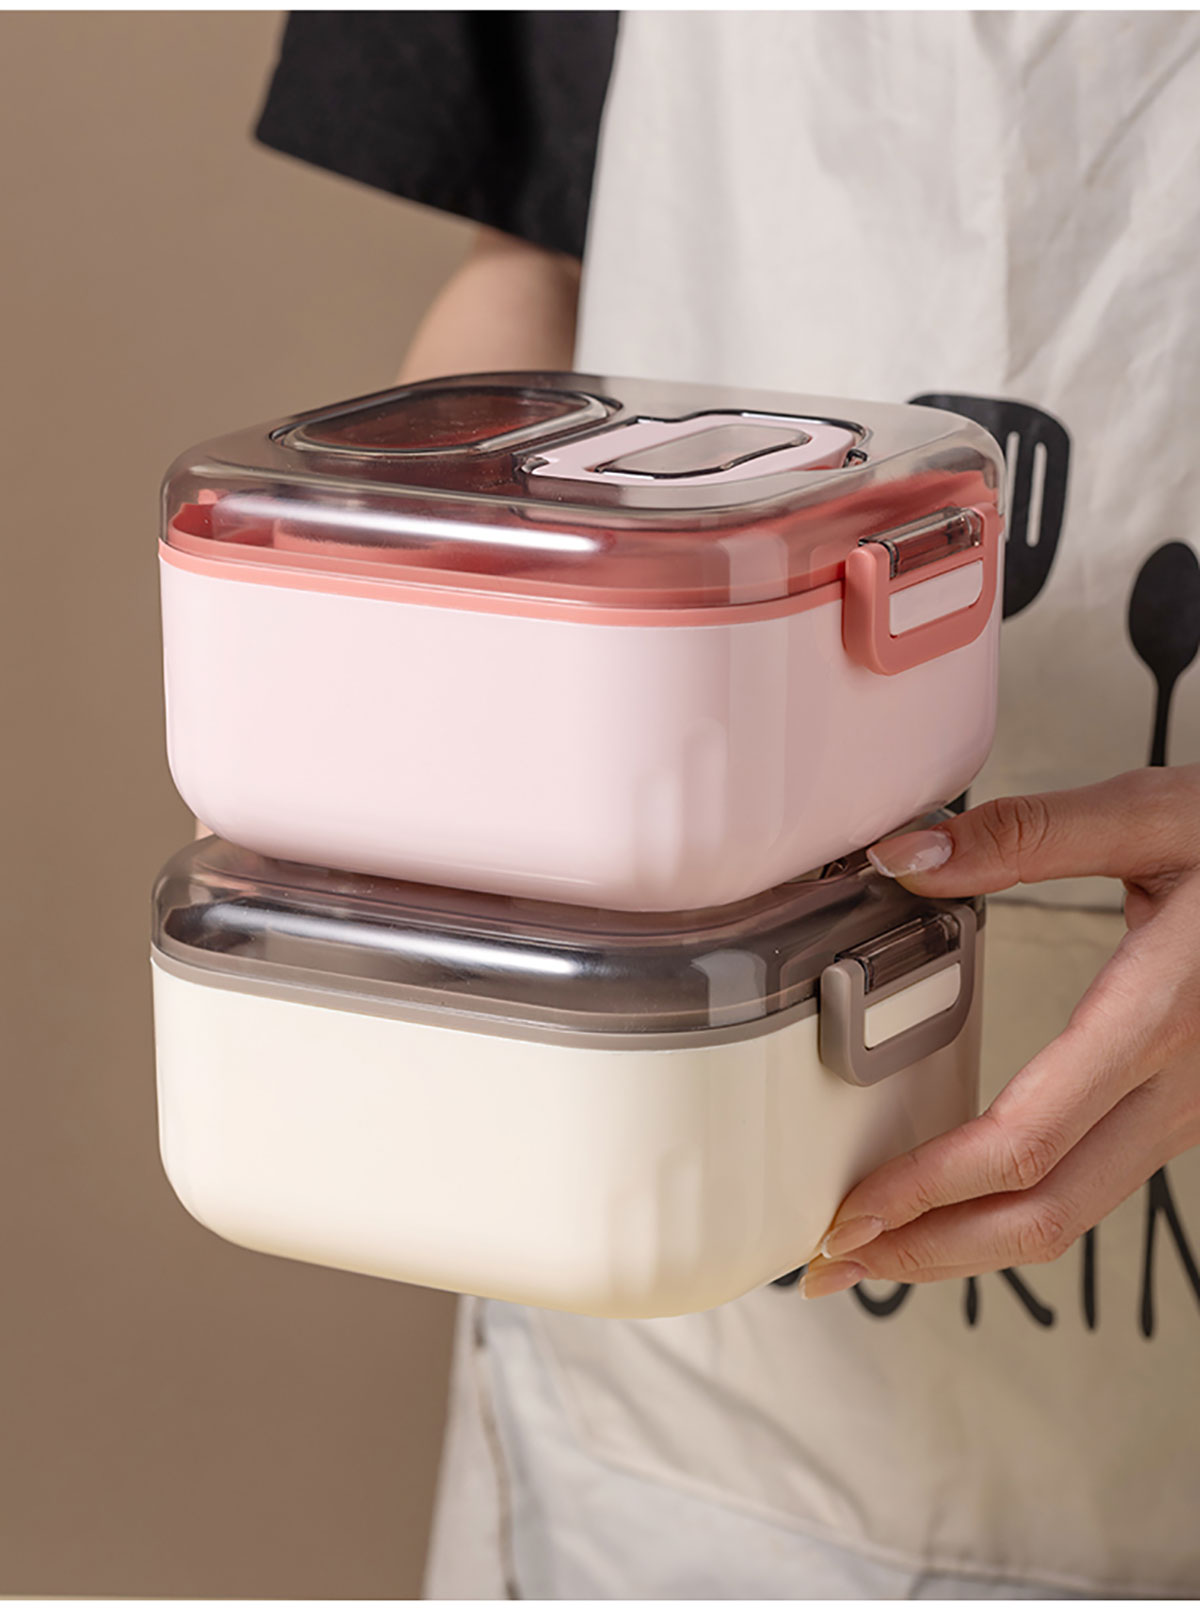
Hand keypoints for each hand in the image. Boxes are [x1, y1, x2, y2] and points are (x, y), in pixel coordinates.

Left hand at [800, 766, 1199, 1297]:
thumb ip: (1025, 836)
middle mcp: (1177, 1085)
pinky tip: (956, 1197)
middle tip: (833, 1262)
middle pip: (1044, 1212)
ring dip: (967, 1243)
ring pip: (1071, 1213)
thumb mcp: (1152, 815)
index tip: (850, 1213)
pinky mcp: (1181, 1107)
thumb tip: (905, 857)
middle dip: (929, 1251)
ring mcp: (1185, 1108)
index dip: (927, 1191)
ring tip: (878, 1244)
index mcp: (1156, 1017)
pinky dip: (1011, 1210)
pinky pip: (1092, 1184)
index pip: (1025, 1140)